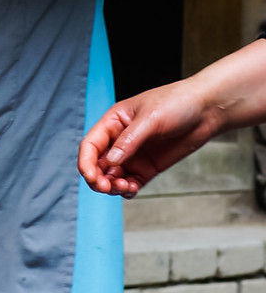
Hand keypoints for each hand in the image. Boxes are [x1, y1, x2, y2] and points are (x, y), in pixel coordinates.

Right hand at [78, 83, 221, 195]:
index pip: (90, 145)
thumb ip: (130, 140)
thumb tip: (112, 161)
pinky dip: (127, 190)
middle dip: (98, 179)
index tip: (92, 177)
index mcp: (113, 122)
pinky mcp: (148, 167)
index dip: (86, 163)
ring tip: (127, 186)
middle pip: (97, 165)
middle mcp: (119, 140)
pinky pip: (131, 183)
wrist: (207, 110)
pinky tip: (133, 188)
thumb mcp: (151, 118)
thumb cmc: (177, 102)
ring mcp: (133, 155)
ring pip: (112, 178)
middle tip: (108, 187)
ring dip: (113, 186)